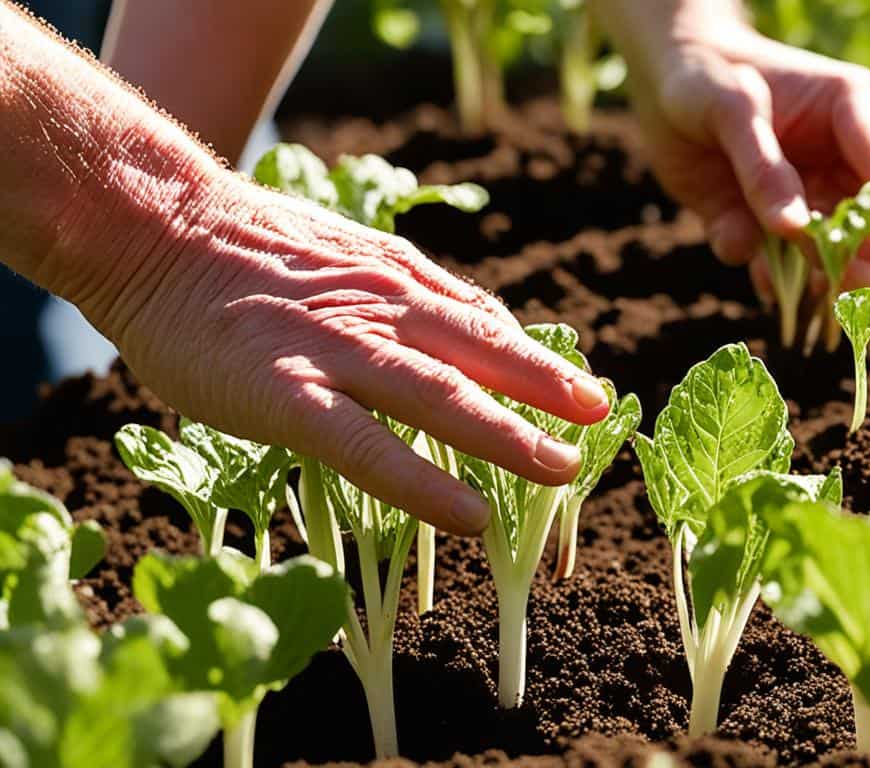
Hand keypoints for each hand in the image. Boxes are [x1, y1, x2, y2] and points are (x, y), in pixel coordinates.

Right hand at [88, 171, 610, 535]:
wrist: (153, 227)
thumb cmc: (242, 250)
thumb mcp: (345, 249)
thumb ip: (402, 289)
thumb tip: (465, 323)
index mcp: (394, 277)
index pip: (483, 322)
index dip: (535, 361)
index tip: (579, 390)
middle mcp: (382, 309)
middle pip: (483, 353)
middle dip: (547, 390)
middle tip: (596, 419)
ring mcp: (338, 352)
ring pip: (442, 397)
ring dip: (510, 436)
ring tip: (561, 470)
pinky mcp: (288, 395)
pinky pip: (368, 449)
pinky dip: (423, 484)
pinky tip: (467, 515)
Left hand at [625, 22, 869, 299]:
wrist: (665, 83)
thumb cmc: (705, 75)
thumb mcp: (728, 106)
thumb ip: (761, 166)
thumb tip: (796, 230)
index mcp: (853, 110)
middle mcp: (846, 157)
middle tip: (851, 300)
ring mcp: (815, 196)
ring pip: (840, 251)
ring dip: (830, 281)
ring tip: (819, 309)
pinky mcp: (777, 226)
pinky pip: (787, 264)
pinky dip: (780, 281)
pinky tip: (768, 288)